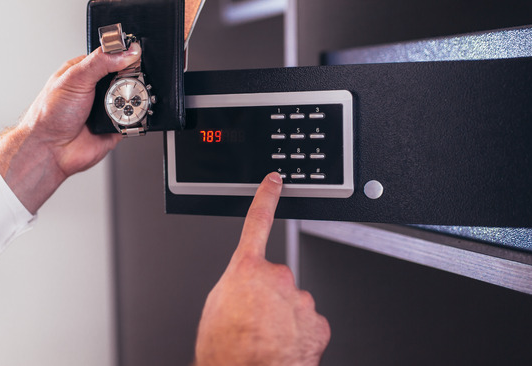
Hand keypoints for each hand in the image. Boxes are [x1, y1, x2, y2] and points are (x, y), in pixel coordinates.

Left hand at [0, 43, 141, 212]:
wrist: (50, 150)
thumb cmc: (50, 114)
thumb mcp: (75, 78)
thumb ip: (101, 62)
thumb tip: (127, 52)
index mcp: (86, 71)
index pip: (113, 56)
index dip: (126, 55)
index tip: (136, 57)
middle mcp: (97, 89)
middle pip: (127, 77)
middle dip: (132, 80)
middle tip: (127, 84)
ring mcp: (107, 108)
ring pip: (133, 98)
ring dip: (133, 100)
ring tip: (123, 103)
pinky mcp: (116, 126)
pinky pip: (134, 120)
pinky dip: (134, 118)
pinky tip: (125, 117)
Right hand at [194, 172, 330, 365]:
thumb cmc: (225, 350)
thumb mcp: (214, 307)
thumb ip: (236, 284)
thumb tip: (245, 287)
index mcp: (247, 270)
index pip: (257, 223)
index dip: (266, 198)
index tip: (275, 182)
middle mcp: (278, 278)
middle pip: (275, 279)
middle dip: (268, 296)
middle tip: (253, 320)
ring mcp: (300, 300)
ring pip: (293, 303)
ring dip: (283, 317)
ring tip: (265, 338)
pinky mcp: (318, 323)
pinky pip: (307, 323)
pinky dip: (297, 334)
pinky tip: (282, 346)